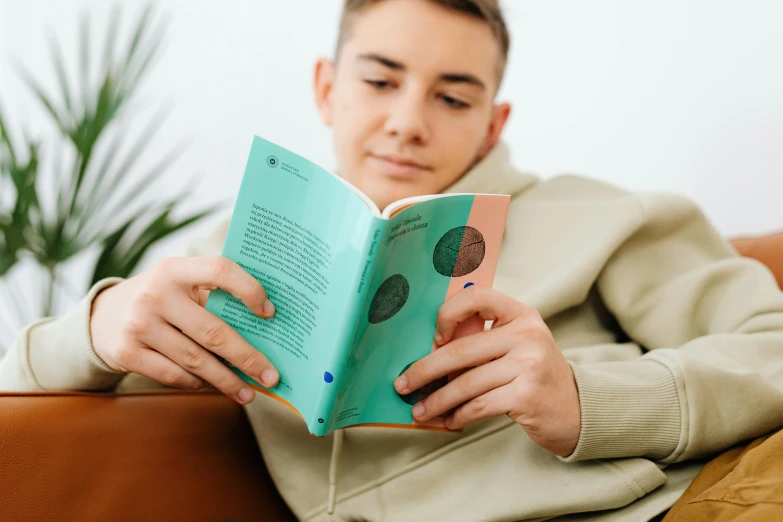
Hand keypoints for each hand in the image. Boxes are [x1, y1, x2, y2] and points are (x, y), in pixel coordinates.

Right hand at [90, 256, 278, 403]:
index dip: (249, 290)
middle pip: (213, 331)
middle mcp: (155, 294)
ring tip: (249, 392)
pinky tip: (214, 386)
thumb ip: (214, 294)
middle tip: (271, 376)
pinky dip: (199, 383)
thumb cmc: (161, 298)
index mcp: (175, 269)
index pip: (220, 270)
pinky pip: (175, 375)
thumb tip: (266, 327)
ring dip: (227, 380)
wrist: (103, 316)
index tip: (269, 313)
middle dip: (248, 358)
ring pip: (196, 360)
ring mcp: (139, 325)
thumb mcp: (180, 283)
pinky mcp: (127, 353)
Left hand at [394, 286, 580, 456]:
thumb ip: (483, 339)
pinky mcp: (527, 395)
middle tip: (403, 384)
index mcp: (521, 314)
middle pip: (461, 350)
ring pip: (465, 382)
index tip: (434, 338)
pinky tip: (449, 420)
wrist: (577, 411)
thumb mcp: (516, 346)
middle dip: (425, 370)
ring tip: (420, 411)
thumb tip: (429, 351)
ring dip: (437, 400)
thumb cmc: (534, 376)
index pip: (478, 297)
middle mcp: (527, 334)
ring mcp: (529, 364)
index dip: (448, 314)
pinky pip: (478, 405)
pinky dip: (458, 414)